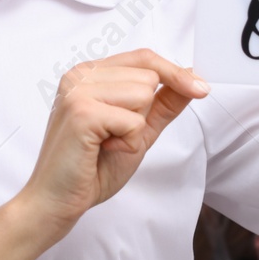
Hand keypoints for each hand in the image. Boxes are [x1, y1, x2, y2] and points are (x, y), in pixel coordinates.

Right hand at [20, 49, 208, 233]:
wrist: (57, 201)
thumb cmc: (91, 168)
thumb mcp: (138, 131)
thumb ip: (162, 104)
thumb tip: (192, 77)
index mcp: (90, 73)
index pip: (144, 58)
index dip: (176, 73)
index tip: (202, 89)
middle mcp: (80, 75)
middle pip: (148, 76)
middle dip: (143, 113)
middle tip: (113, 135)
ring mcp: (78, 90)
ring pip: (143, 95)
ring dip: (135, 129)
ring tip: (106, 142)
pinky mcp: (81, 112)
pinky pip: (133, 120)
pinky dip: (127, 142)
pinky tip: (101, 150)